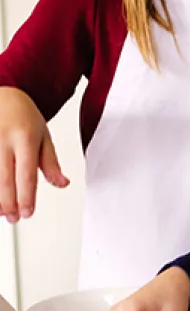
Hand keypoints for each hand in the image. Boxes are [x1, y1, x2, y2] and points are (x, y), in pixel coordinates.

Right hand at [0, 87, 68, 221]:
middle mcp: (3, 140)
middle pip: (4, 178)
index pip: (27, 174)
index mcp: (26, 138)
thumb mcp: (43, 135)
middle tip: (14, 218)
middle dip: (9, 203)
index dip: (26, 197)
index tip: (27, 213)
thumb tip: (62, 184)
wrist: (2, 92)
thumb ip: (51, 162)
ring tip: (2, 213)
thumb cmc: (23, 116)